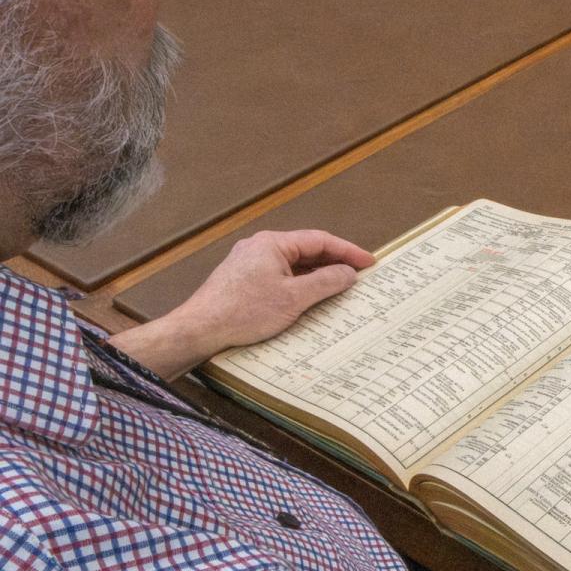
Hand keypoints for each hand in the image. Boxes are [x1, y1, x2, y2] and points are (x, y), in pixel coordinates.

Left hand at [109, 229, 373, 379]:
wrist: (201, 329)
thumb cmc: (244, 312)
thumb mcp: (293, 298)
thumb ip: (325, 282)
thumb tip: (348, 273)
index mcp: (273, 244)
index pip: (319, 240)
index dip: (347, 251)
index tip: (369, 262)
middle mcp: (260, 247)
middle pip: (306, 250)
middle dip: (334, 262)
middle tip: (360, 275)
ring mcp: (250, 264)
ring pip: (293, 265)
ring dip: (318, 275)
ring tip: (341, 288)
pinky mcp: (244, 281)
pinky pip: (281, 276)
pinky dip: (300, 284)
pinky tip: (311, 299)